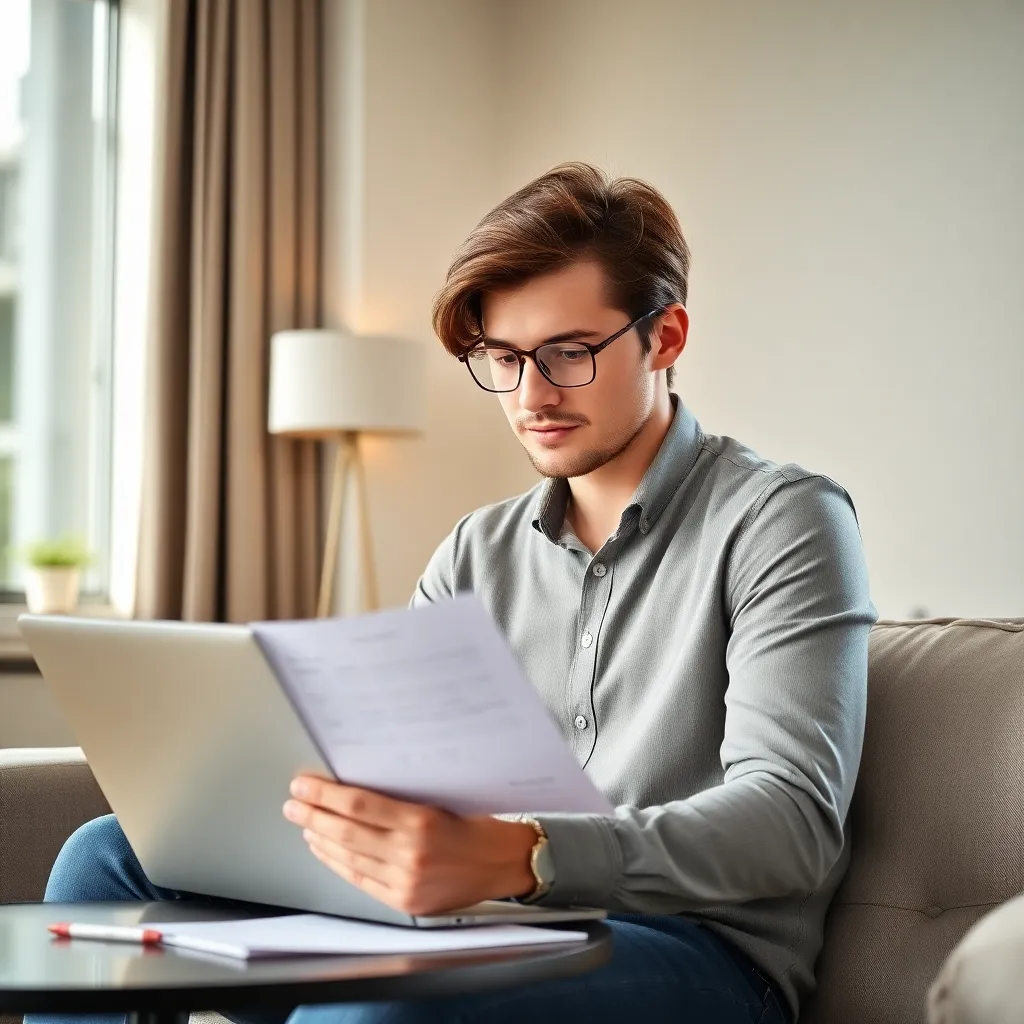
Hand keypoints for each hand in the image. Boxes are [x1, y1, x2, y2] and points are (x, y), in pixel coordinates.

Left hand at [283, 775, 537, 915]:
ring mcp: (405, 881)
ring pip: (348, 858)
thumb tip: (353, 787)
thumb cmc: (475, 822)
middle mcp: (410, 853)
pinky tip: (326, 850)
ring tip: (304, 824)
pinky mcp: (404, 901)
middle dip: (313, 815)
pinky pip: (360, 880)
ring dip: (320, 839)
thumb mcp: (440, 798)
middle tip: (293, 803)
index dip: (325, 795)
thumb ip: (399, 799)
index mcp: (421, 821)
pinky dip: (338, 863)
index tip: (304, 785)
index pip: (358, 805)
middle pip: (346, 832)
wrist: (502, 862)